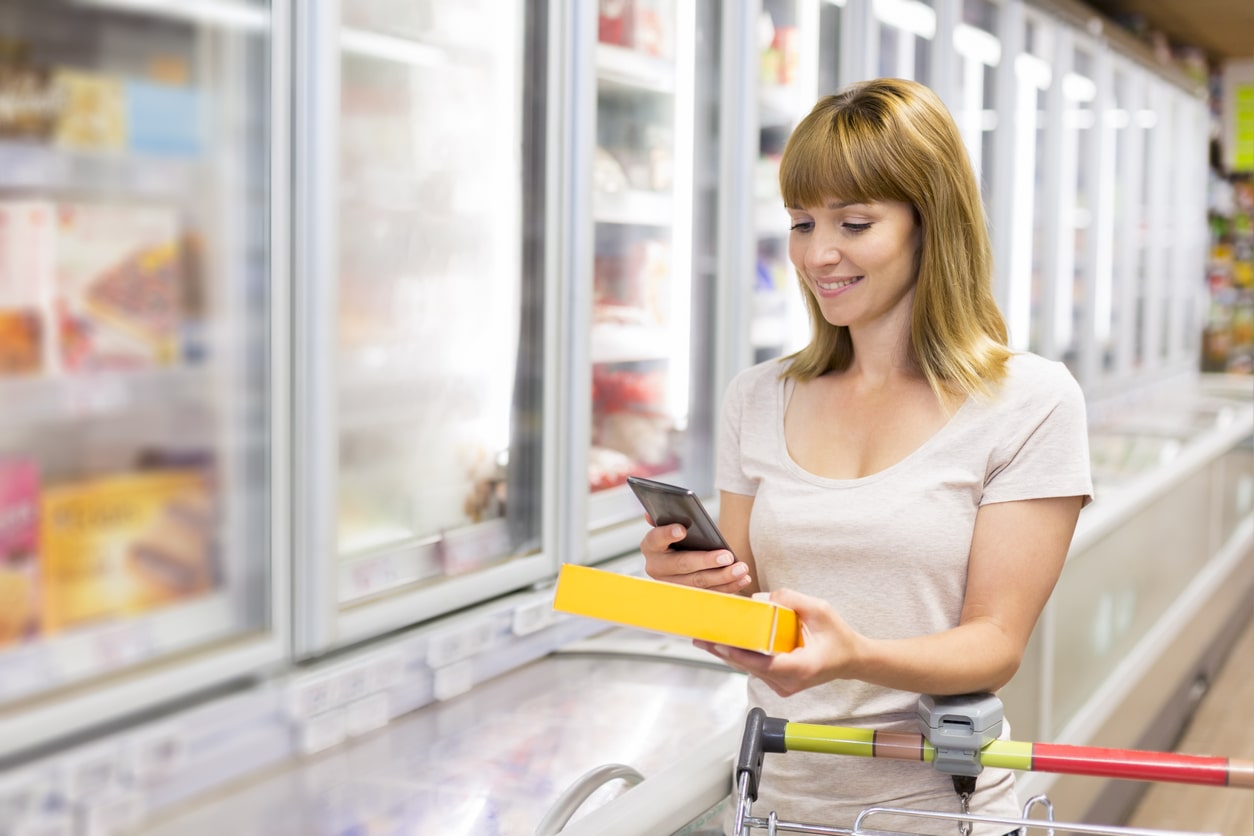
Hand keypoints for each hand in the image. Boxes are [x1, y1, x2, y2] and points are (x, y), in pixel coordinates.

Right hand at [640, 521, 751, 593]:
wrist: (674, 558)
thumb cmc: (675, 537)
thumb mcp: (668, 525)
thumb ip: (666, 517)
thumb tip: (660, 511)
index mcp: (651, 546)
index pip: (656, 538)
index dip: (667, 534)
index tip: (682, 529)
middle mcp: (657, 568)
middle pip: (682, 564)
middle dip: (706, 561)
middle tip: (727, 556)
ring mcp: (672, 584)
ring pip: (698, 583)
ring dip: (723, 577)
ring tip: (741, 568)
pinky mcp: (688, 595)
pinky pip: (710, 592)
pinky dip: (728, 586)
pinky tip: (743, 579)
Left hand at [694, 588, 862, 696]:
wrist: (851, 659)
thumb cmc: (837, 636)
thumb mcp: (820, 609)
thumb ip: (791, 600)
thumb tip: (759, 598)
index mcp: (801, 667)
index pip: (765, 664)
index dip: (741, 655)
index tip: (721, 644)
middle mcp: (789, 682)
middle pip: (750, 667)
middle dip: (725, 651)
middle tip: (702, 637)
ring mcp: (783, 686)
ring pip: (750, 669)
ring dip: (729, 653)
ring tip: (706, 639)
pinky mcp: (779, 683)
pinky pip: (755, 668)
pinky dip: (740, 655)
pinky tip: (724, 644)